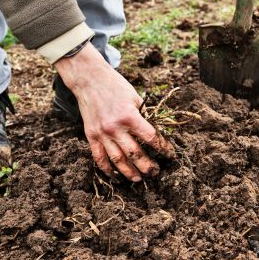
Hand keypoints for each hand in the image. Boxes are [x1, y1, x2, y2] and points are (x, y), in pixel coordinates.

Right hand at [54, 42, 174, 180]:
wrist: (90, 80)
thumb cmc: (116, 86)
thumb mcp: (135, 98)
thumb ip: (143, 116)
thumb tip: (155, 133)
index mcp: (130, 116)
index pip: (150, 138)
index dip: (162, 148)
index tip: (169, 154)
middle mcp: (115, 128)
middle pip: (135, 154)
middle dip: (147, 166)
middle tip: (155, 172)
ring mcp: (102, 134)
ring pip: (117, 160)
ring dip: (129, 172)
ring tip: (138, 179)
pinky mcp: (91, 136)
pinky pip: (99, 158)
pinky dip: (107, 169)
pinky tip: (115, 176)